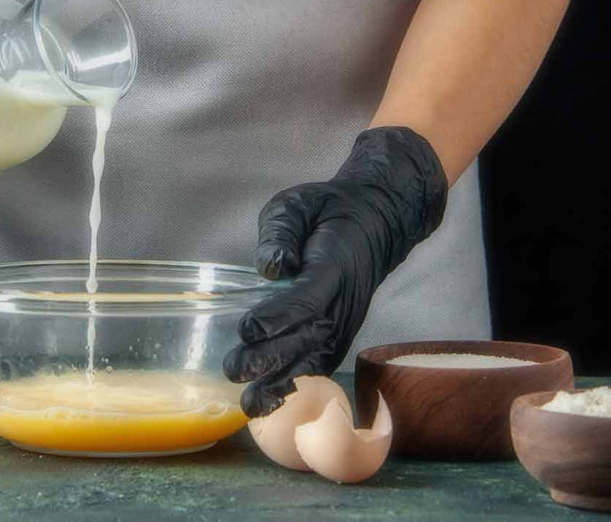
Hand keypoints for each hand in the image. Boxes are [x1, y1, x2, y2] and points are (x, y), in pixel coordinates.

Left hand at [224, 127, 449, 416]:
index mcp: (332, 266)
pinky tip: (271, 406)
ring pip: (315, 361)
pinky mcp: (339, 335)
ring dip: (283, 386)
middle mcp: (342, 302)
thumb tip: (272, 267)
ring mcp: (344, 323)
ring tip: (250, 406)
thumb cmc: (327, 212)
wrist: (375, 221)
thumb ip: (280, 232)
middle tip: (234, 368)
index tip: (248, 328)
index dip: (279, 317)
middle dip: (271, 359)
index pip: (307, 299)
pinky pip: (320, 367)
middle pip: (309, 339)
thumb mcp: (297, 205)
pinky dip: (298, 389)